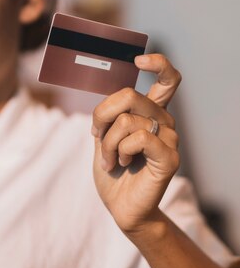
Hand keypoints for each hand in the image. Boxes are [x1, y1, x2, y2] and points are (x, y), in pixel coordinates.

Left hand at [92, 54, 180, 234]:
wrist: (121, 207)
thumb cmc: (113, 172)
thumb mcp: (103, 137)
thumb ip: (109, 114)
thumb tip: (111, 97)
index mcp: (152, 112)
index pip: (168, 79)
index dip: (157, 63)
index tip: (138, 59)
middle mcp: (165, 121)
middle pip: (128, 95)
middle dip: (101, 118)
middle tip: (98, 138)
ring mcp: (170, 138)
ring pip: (126, 121)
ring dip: (107, 144)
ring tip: (111, 160)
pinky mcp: (169, 157)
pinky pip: (138, 138)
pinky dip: (120, 151)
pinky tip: (123, 164)